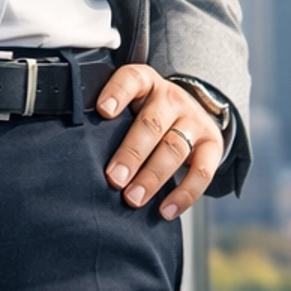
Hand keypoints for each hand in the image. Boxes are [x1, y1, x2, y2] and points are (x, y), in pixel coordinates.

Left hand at [94, 66, 222, 219]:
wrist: (190, 113)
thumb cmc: (144, 113)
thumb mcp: (129, 104)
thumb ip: (110, 119)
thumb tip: (78, 149)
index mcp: (145, 83)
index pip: (131, 79)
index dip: (117, 93)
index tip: (103, 111)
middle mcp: (171, 98)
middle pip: (152, 124)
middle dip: (132, 153)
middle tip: (114, 179)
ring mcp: (194, 120)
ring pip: (174, 148)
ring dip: (152, 177)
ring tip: (133, 198)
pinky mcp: (212, 144)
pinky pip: (202, 172)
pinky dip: (184, 194)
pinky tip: (165, 210)